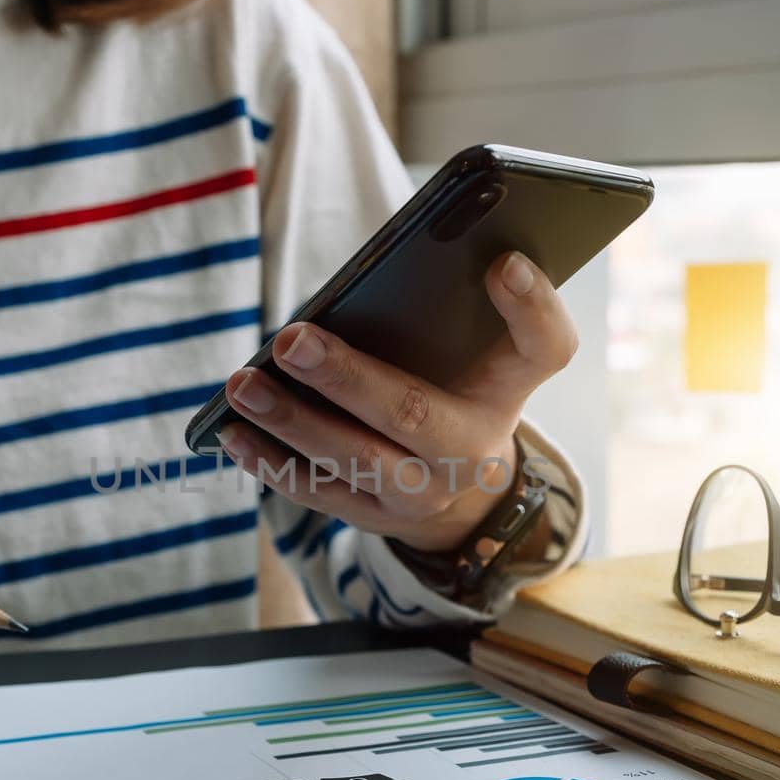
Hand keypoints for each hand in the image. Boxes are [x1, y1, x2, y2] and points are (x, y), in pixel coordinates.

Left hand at [220, 251, 576, 552]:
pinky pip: (321, 493)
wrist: (462, 488)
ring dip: (291, 422)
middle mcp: (472, 449)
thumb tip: (407, 261)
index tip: (503, 262)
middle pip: (414, 413)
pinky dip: (273, 463)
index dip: (530, 305)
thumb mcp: (483, 352)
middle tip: (290, 340)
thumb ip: (468, 305)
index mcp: (509, 389)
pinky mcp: (377, 518)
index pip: (544, 346)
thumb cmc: (461, 387)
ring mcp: (423, 493)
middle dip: (347, 377)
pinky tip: (235, 433)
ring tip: (241, 385)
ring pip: (355, 460)